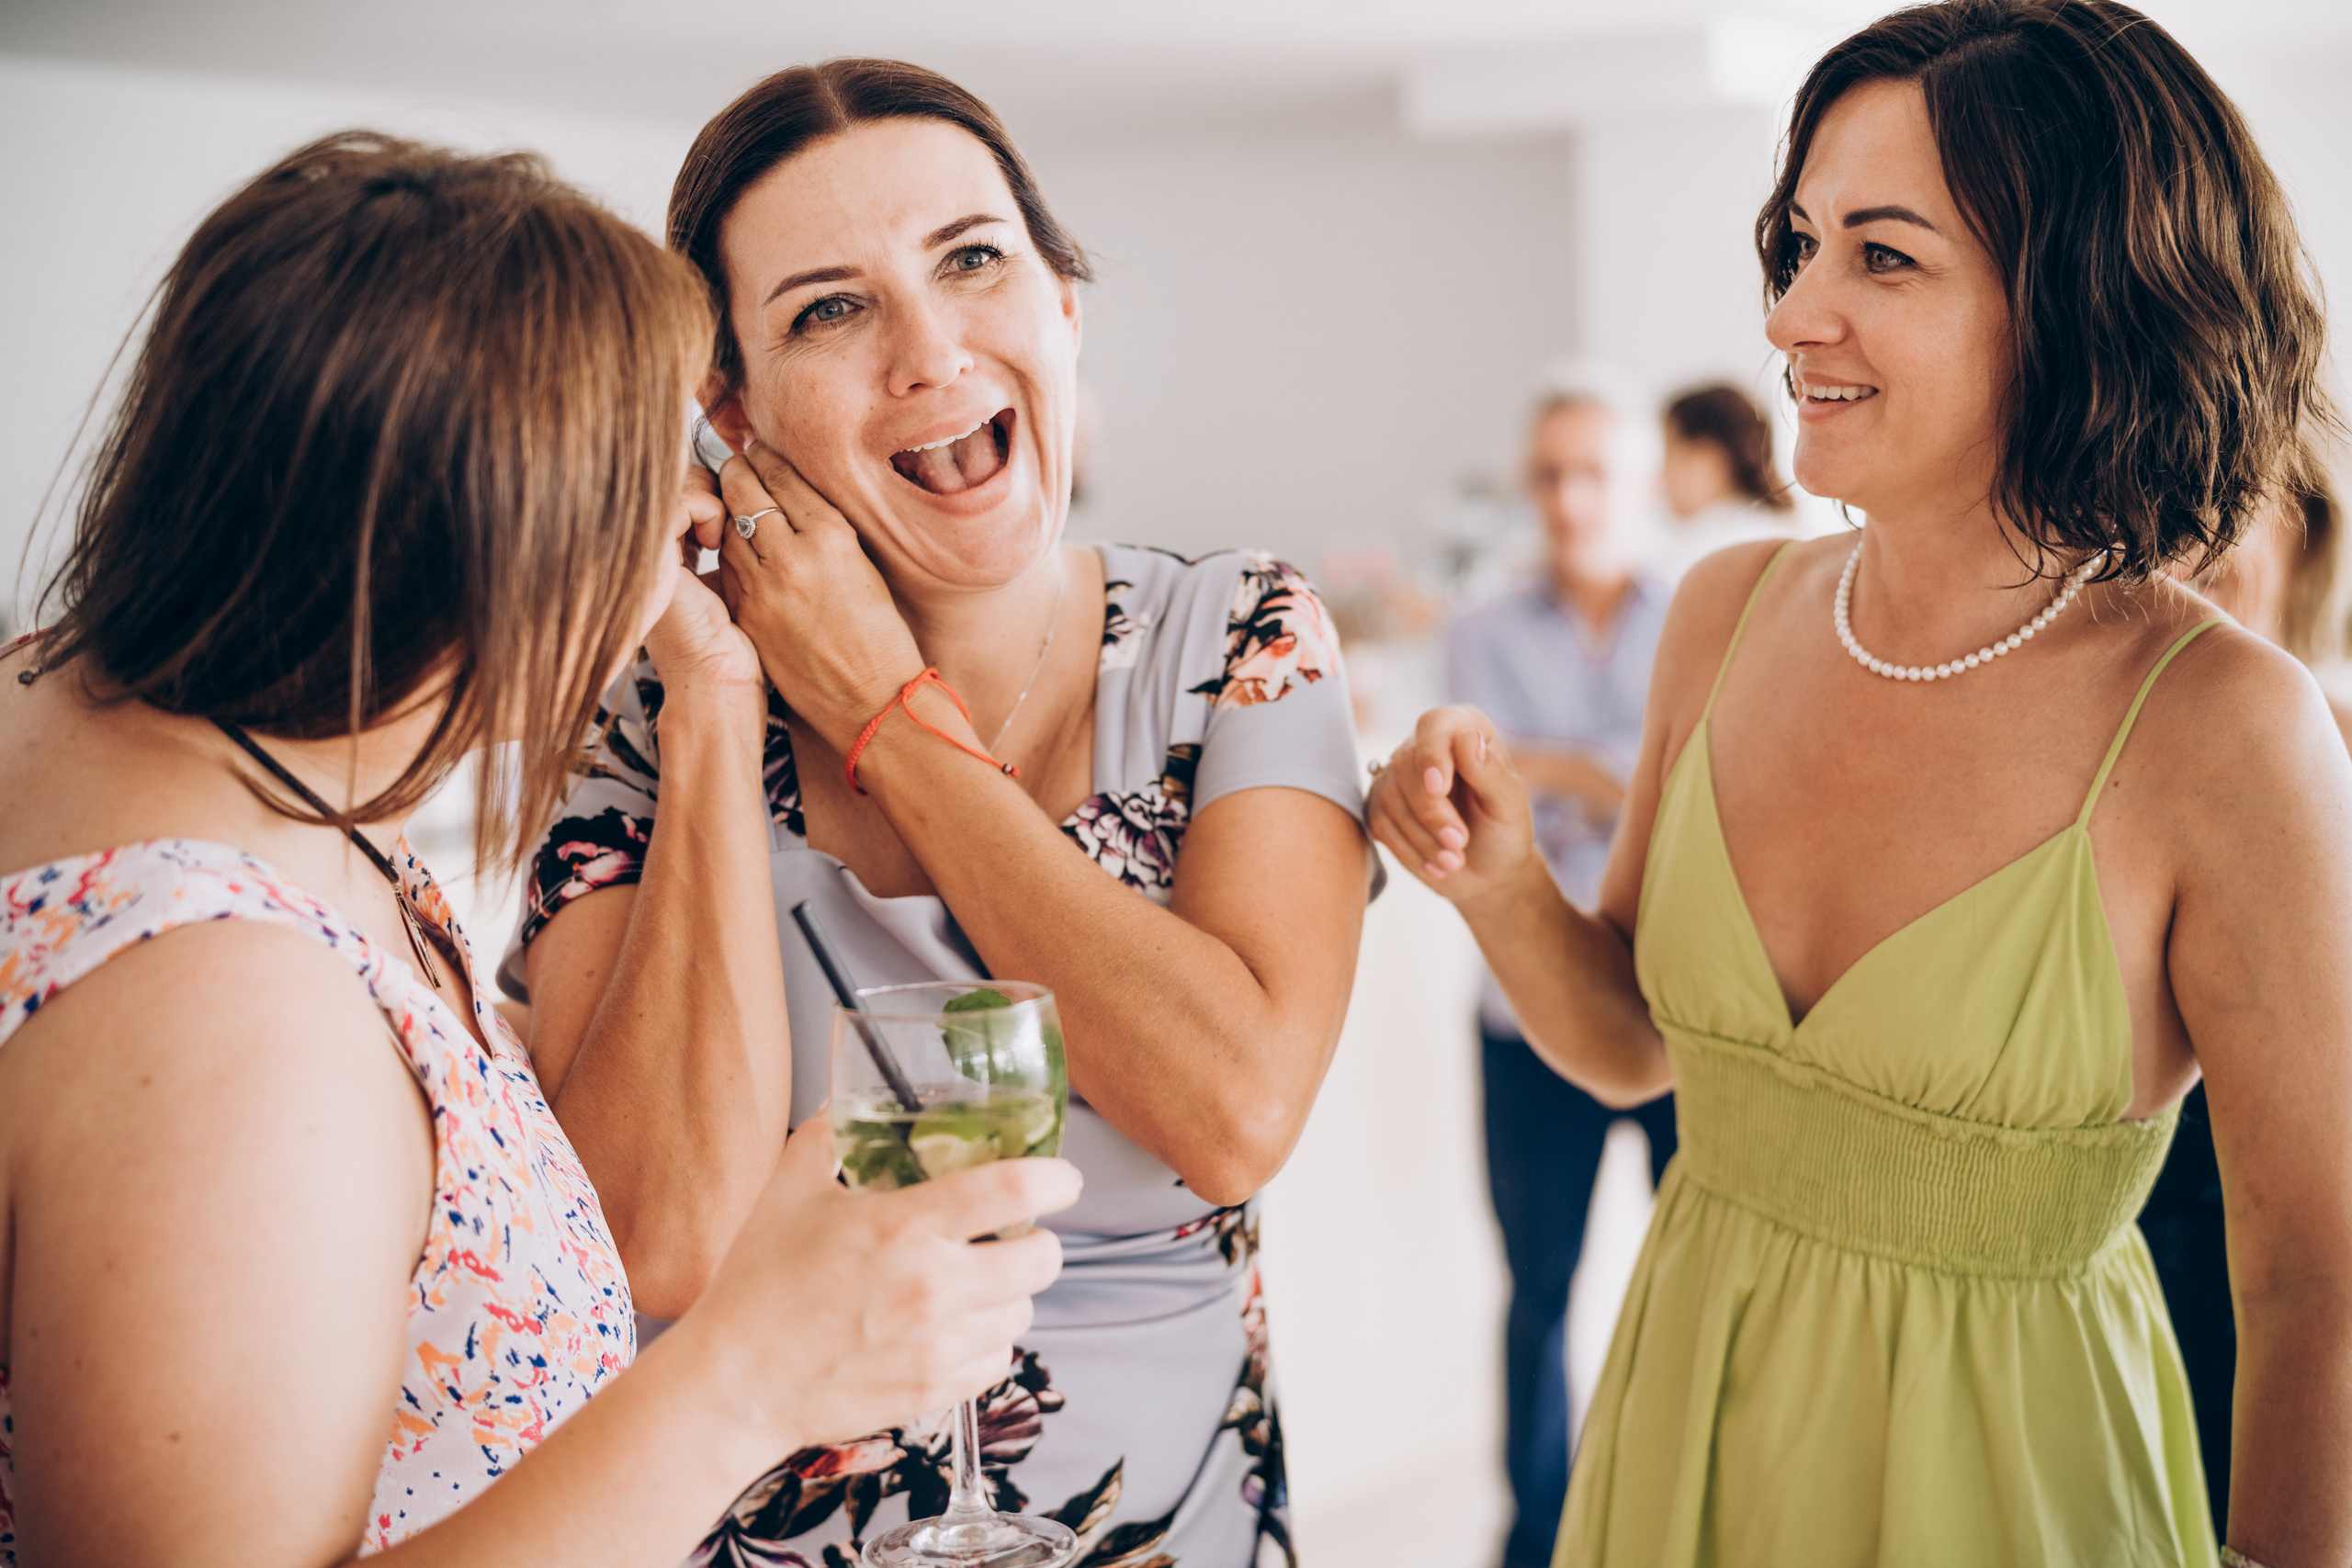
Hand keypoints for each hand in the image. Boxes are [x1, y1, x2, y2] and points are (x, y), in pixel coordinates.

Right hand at [644, 461, 763, 705]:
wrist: (716, 682)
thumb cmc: (732, 644)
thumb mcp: (728, 582)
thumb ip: (726, 544)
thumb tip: (746, 501)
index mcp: (662, 553)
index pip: (681, 489)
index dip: (711, 488)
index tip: (739, 509)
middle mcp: (645, 546)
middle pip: (674, 479)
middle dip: (712, 485)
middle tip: (735, 512)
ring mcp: (641, 547)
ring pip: (674, 483)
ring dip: (710, 496)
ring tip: (724, 533)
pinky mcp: (647, 552)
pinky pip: (676, 499)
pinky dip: (704, 508)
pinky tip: (715, 540)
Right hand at [686, 1113, 1079, 1454]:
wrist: (734, 1384)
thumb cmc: (757, 1283)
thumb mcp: (789, 1189)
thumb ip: (829, 1134)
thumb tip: (850, 1097)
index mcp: (903, 1226)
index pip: (1014, 1189)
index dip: (1055, 1178)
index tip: (1062, 1177)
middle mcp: (933, 1286)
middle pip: (1041, 1257)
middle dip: (1039, 1239)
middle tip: (1015, 1233)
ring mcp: (938, 1346)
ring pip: (1024, 1310)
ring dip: (1012, 1291)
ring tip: (977, 1281)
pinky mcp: (934, 1390)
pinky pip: (999, 1360)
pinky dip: (989, 1341)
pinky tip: (956, 1327)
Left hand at [713, 440, 924, 749]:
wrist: (872, 702)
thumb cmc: (881, 637)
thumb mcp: (865, 567)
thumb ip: (827, 530)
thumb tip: (794, 495)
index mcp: (833, 538)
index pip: (784, 477)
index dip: (766, 456)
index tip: (759, 447)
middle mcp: (794, 557)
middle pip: (747, 492)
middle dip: (738, 471)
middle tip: (736, 461)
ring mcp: (765, 588)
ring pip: (730, 527)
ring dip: (728, 508)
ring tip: (731, 497)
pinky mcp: (749, 616)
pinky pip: (730, 568)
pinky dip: (730, 550)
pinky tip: (733, 543)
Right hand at [1367, 704, 1539, 910]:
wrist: (1488, 872)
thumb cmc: (1503, 831)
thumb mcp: (1509, 805)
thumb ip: (1490, 772)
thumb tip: (1467, 738)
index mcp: (1463, 729)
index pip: (1435, 725)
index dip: (1432, 754)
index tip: (1439, 790)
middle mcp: (1426, 745)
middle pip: (1405, 765)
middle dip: (1431, 812)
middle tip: (1459, 844)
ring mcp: (1399, 775)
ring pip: (1388, 797)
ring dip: (1421, 837)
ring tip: (1454, 861)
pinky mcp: (1382, 807)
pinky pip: (1379, 823)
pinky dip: (1408, 850)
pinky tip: (1435, 864)